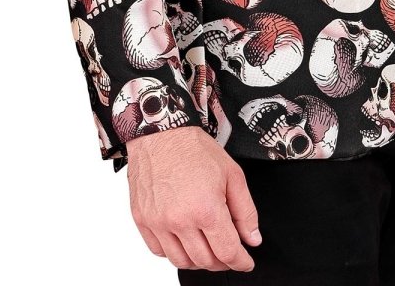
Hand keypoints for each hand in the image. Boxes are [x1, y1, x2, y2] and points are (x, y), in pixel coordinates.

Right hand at [126, 125, 262, 271]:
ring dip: (198, 260)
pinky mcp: (142, 220)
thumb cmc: (195, 149)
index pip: (227, 251)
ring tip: (207, 247)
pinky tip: (184, 239)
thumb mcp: (232, 174)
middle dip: (222, 261)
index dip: (241, 261)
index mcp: (206, 208)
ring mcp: (158, 222)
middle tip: (228, 251)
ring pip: (181, 261)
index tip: (246, 262)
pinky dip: (174, 252)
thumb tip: (252, 239)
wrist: (161, 132)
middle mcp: (180, 220)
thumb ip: (245, 211)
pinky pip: (159, 252)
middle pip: (205, 261)